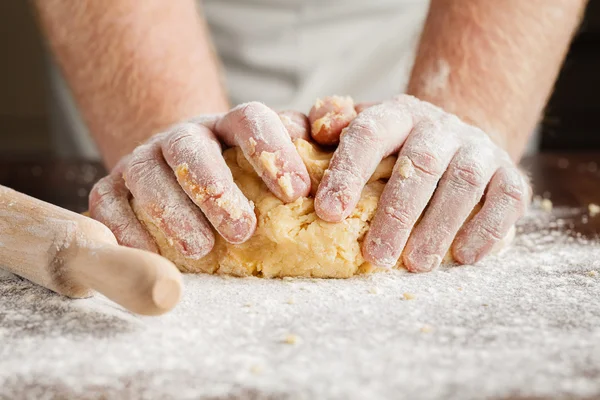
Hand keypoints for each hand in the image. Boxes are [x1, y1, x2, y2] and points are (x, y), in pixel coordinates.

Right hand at [89, 103, 310, 258]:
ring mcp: (144, 159)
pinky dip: (125, 228)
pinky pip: (108, 203)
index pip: (250, 120)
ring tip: (200, 249)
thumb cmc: (239, 175)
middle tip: (242, 230)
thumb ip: (305, 155)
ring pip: (149, 175)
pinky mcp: (112, 186)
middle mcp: (183, 137)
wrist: (182, 169)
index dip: (272, 152)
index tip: (295, 193)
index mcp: (228, 126)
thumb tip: (340, 157)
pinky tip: (148, 254)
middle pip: (193, 150)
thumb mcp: (273, 161)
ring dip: (173, 212)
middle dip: (216, 189)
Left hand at [309, 95, 530, 271]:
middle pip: (422, 163)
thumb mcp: (363, 132)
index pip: (370, 134)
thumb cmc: (397, 151)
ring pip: (464, 182)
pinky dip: (488, 228)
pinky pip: (507, 198)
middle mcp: (440, 127)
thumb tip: (314, 134)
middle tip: (376, 256)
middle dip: (397, 213)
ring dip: (439, 226)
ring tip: (417, 264)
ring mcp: (479, 148)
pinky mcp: (510, 174)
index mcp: (397, 115)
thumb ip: (331, 128)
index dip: (348, 172)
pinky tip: (464, 256)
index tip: (329, 213)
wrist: (456, 144)